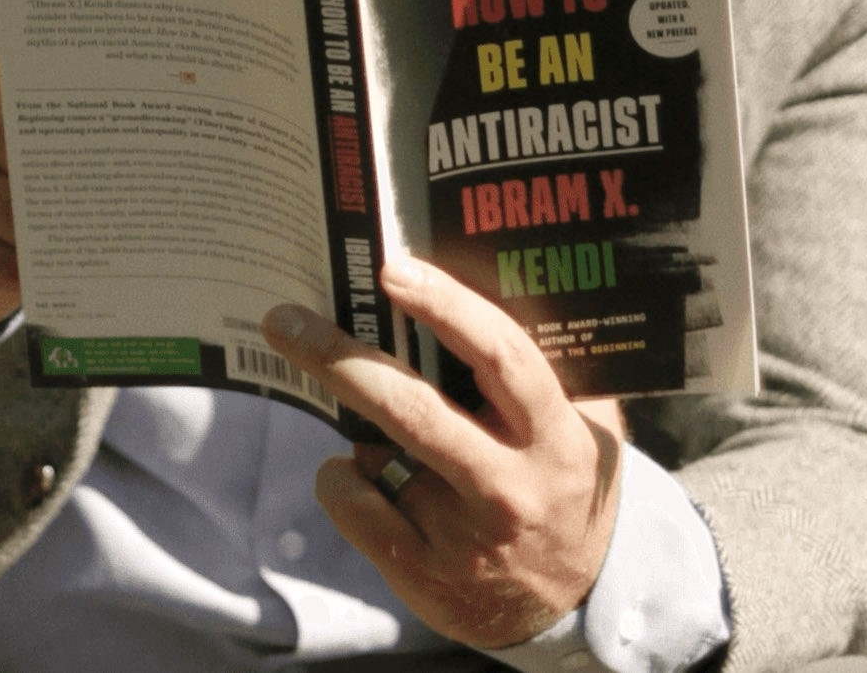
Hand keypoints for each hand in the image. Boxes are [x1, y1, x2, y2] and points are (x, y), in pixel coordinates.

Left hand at [264, 256, 626, 647]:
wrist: (575, 597)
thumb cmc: (562, 481)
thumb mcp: (581, 422)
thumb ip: (538, 368)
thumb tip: (461, 289)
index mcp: (553, 436)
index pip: (500, 357)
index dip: (446, 307)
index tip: (394, 269)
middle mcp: (508, 488)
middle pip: (412, 411)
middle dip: (340, 359)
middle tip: (285, 319)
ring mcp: (463, 538)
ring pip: (373, 455)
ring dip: (358, 429)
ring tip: (380, 430)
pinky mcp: (423, 575)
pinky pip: (352, 504)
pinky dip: (341, 477)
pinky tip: (362, 474)